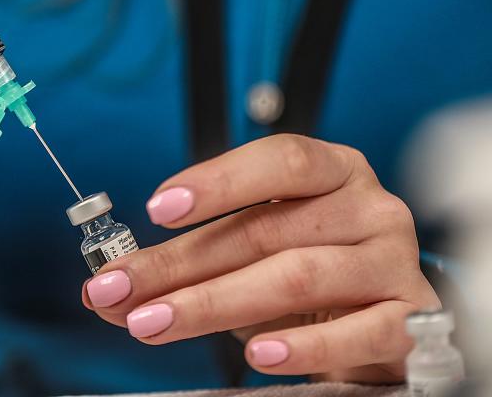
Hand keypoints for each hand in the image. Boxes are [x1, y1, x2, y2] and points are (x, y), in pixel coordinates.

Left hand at [83, 134, 438, 382]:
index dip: (217, 180)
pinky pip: (358, 333)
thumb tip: (108, 286)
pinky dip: (303, 346)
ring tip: (155, 323)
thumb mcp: (250, 252)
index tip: (156, 207)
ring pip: (296, 277)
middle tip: (118, 289)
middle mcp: (367, 208)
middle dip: (179, 262)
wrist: (384, 317)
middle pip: (265, 229)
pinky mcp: (409, 319)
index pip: (279, 160)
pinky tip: (257, 356)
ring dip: (213, 303)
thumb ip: (187, 261)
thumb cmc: (310, 270)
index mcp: (332, 171)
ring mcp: (392, 262)